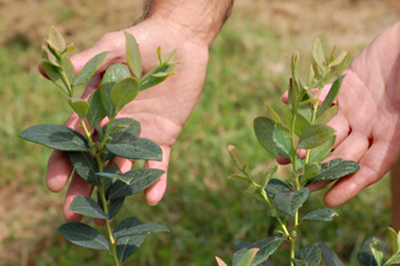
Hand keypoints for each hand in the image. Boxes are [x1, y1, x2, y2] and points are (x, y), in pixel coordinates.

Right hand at [43, 18, 208, 221]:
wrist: (178, 43)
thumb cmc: (140, 41)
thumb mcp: (112, 47)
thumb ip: (88, 61)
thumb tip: (48, 69)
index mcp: (95, 108)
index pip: (74, 138)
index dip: (63, 160)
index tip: (55, 184)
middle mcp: (114, 125)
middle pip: (95, 160)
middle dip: (83, 186)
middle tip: (73, 213)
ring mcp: (139, 133)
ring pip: (123, 166)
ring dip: (115, 190)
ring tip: (106, 215)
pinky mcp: (163, 135)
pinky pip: (159, 161)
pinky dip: (157, 179)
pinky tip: (154, 198)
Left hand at [291, 22, 399, 206]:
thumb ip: (398, 132)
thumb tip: (377, 161)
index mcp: (394, 135)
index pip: (370, 168)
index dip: (350, 185)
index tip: (327, 200)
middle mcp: (373, 125)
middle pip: (343, 153)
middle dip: (320, 169)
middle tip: (296, 182)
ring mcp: (358, 106)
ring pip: (327, 130)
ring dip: (304, 142)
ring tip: (282, 156)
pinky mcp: (347, 85)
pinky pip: (322, 94)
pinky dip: (305, 98)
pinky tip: (285, 100)